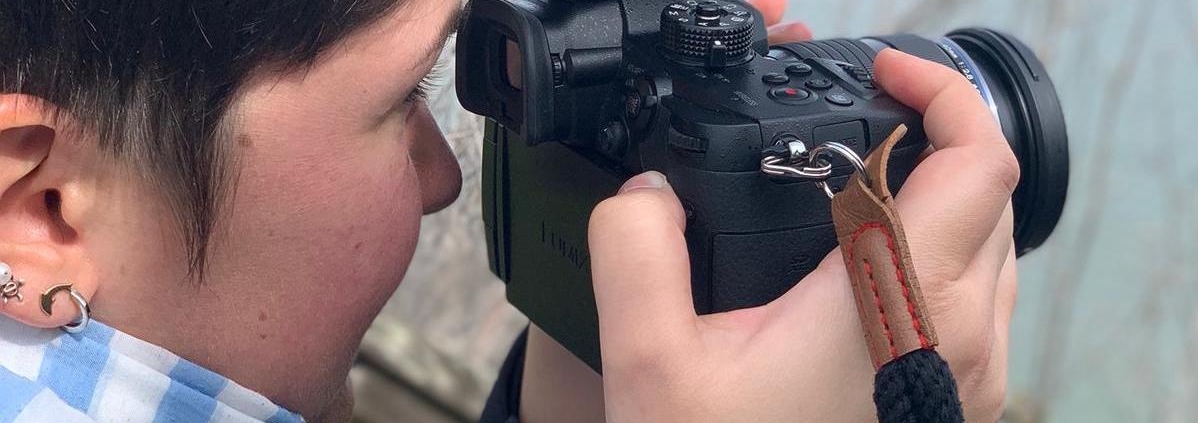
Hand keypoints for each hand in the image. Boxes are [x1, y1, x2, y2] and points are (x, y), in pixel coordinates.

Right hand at [590, 47, 1018, 422]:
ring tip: (853, 197)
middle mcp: (960, 340)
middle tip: (853, 131)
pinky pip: (979, 303)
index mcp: (899, 307)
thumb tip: (646, 192)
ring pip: (993, 251)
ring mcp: (970, 379)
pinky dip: (936, 261)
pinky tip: (859, 278)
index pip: (979, 162)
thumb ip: (636, 251)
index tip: (885, 73)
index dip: (943, 94)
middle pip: (993, 196)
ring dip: (939, 203)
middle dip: (934, 143)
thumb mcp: (650, 361)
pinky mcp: (961, 406)